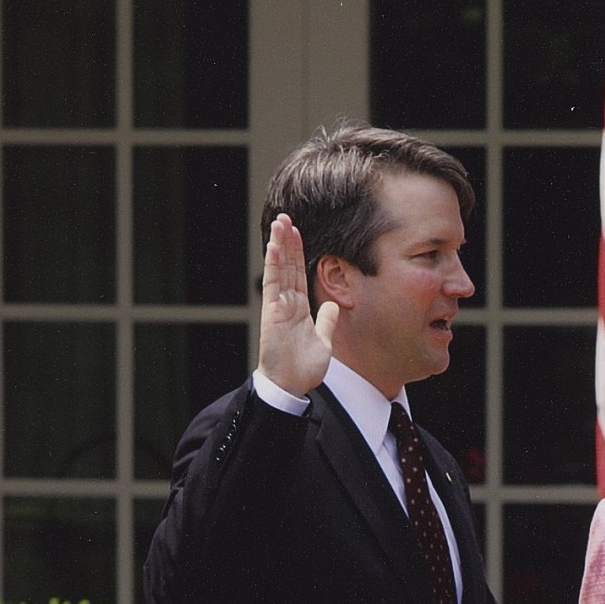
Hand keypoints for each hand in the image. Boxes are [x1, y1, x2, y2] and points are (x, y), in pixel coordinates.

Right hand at [256, 213, 338, 396]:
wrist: (290, 386)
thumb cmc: (303, 368)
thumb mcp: (323, 341)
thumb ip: (326, 322)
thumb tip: (332, 306)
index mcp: (299, 308)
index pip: (298, 273)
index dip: (298, 252)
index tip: (297, 232)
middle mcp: (287, 303)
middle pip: (288, 265)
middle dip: (288, 241)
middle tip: (285, 217)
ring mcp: (279, 306)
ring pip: (279, 269)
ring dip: (280, 245)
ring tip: (279, 222)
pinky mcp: (272, 312)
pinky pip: (274, 283)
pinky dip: (274, 264)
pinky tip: (275, 246)